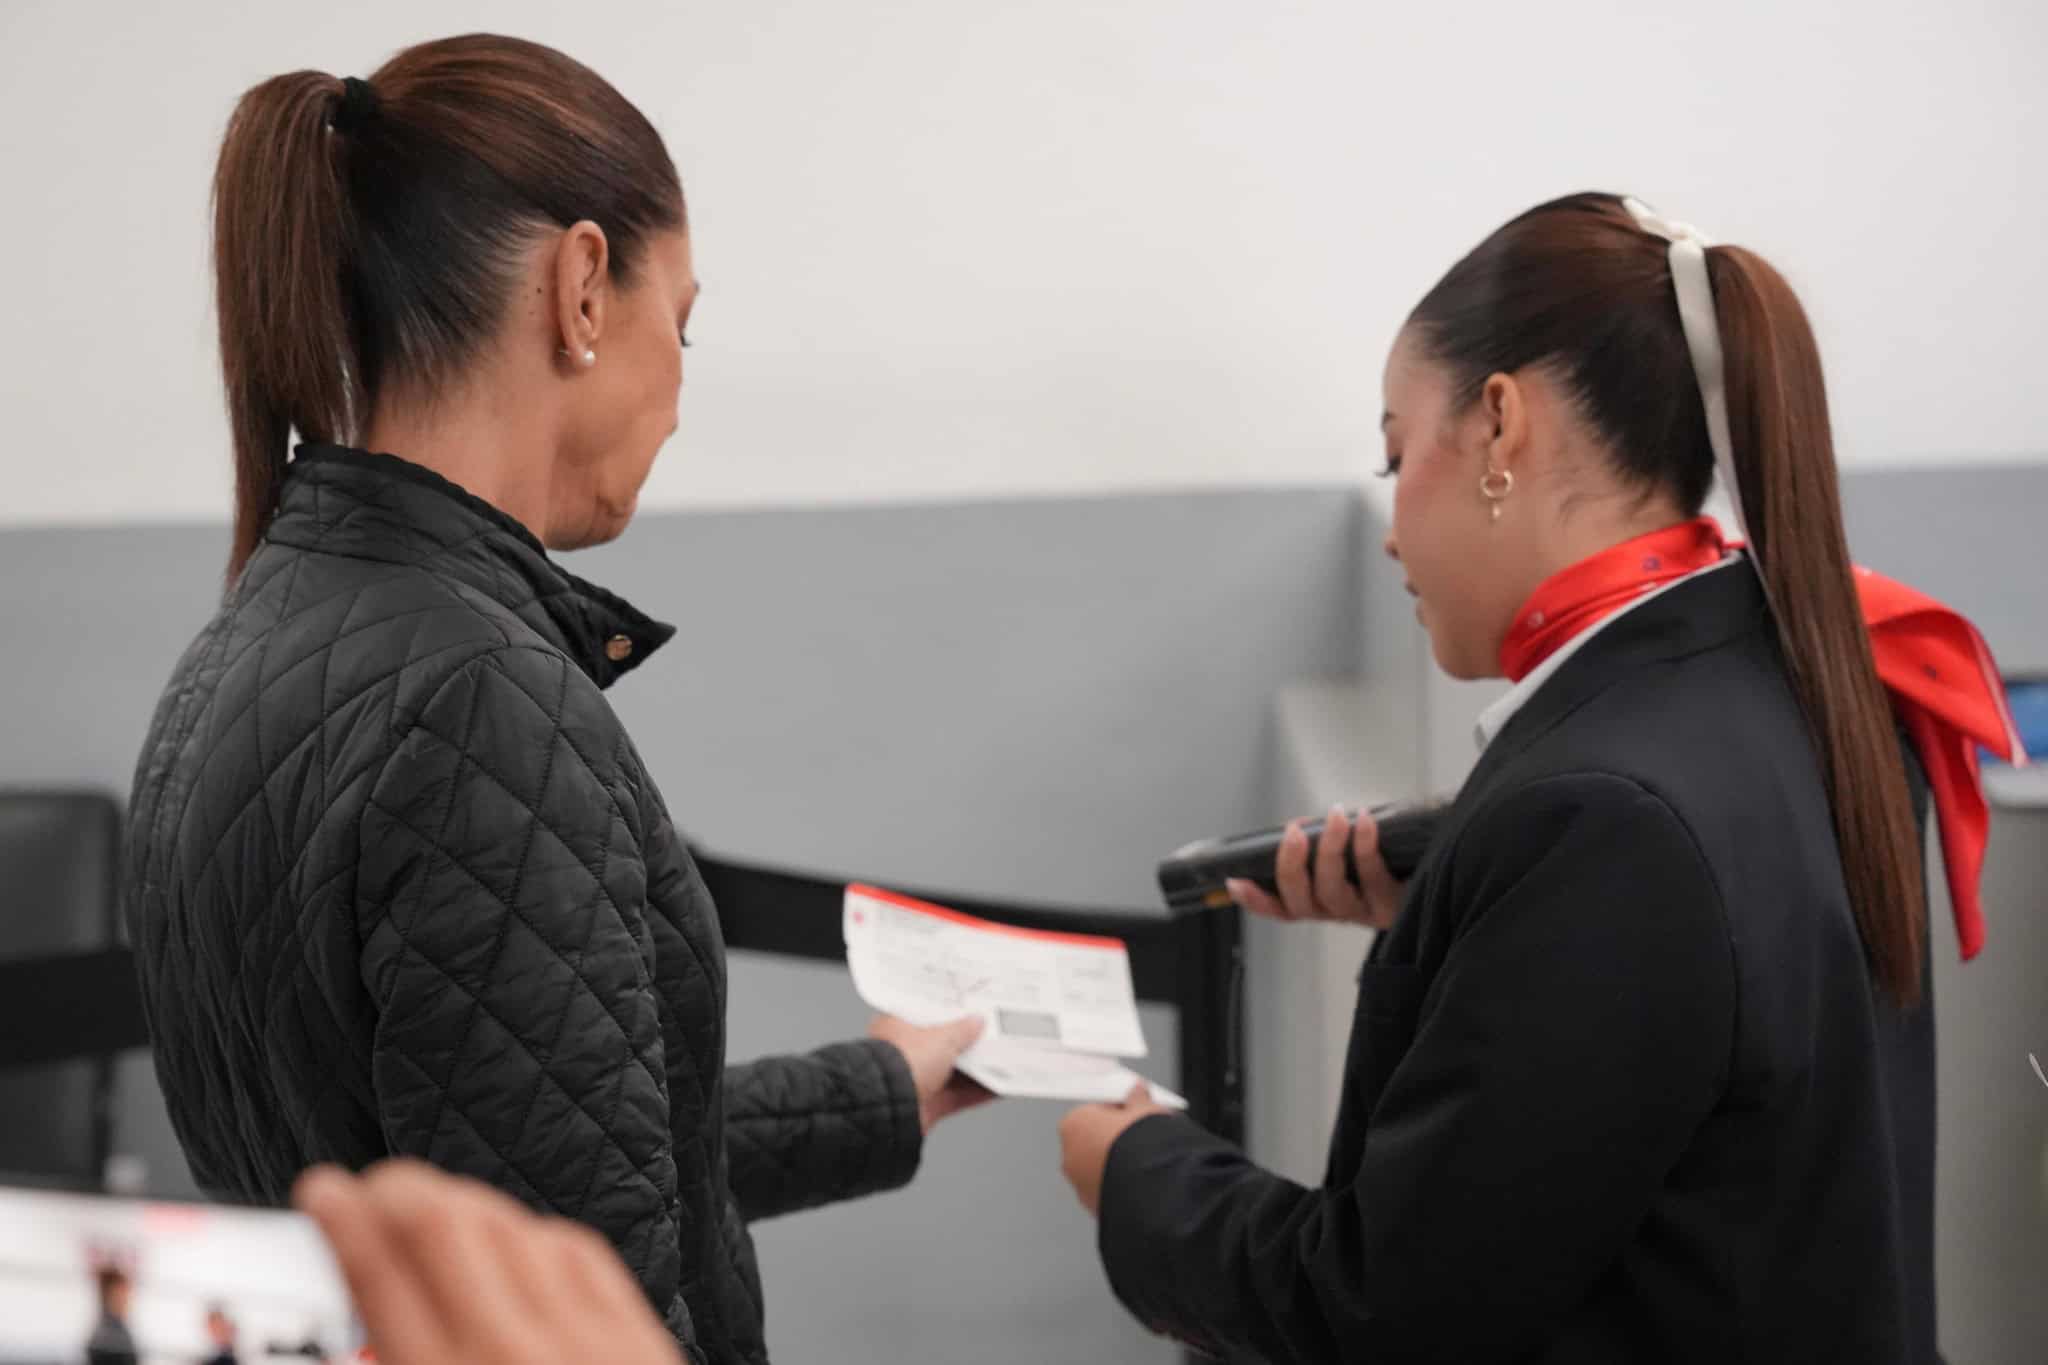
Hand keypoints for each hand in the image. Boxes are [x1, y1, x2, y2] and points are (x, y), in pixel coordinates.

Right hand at [294, 1159, 681, 1364]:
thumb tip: (362, 1342)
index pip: (381, 1277)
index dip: (343, 1222)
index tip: (323, 1193)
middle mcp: (516, 1356)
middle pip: (444, 1226)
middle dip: (398, 1191)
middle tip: (370, 1188)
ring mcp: (587, 1339)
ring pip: (511, 1225)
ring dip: (463, 1203)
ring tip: (432, 1207)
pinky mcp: (639, 1338)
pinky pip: (577, 1252)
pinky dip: (533, 1234)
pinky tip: (513, 1239)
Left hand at [869, 1014, 994, 1133]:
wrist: (893, 1106)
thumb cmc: (903, 1063)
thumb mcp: (942, 1037)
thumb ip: (963, 1029)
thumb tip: (976, 1022)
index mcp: (899, 1027)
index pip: (928, 1015)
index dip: (951, 1012)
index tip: (972, 1011)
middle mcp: (906, 1053)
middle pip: (944, 1045)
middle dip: (969, 1044)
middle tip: (993, 1036)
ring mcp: (916, 1080)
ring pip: (953, 1073)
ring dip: (978, 1070)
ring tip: (1002, 1060)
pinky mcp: (928, 1104)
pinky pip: (958, 1096)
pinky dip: (978, 1093)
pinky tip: (997, 1088)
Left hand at [1059, 1084, 1170, 1216]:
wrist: (1152, 1189)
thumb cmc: (1143, 1144)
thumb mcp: (1146, 1110)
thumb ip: (1139, 1099)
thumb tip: (1138, 1092)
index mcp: (1074, 1123)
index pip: (1094, 1110)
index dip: (1118, 1111)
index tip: (1135, 1113)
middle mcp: (1069, 1155)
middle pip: (1093, 1140)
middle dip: (1115, 1139)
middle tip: (1143, 1137)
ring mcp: (1079, 1184)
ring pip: (1098, 1168)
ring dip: (1116, 1164)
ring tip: (1146, 1162)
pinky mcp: (1093, 1206)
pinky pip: (1105, 1189)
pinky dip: (1119, 1186)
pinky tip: (1141, 1182)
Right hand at [1229, 805, 1403, 929]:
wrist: (1447, 873)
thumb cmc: (1396, 855)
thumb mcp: (1357, 850)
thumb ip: (1330, 842)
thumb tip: (1313, 821)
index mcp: (1323, 901)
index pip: (1281, 908)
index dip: (1255, 900)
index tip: (1235, 881)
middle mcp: (1340, 912)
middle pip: (1301, 902)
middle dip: (1290, 865)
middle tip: (1294, 832)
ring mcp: (1366, 912)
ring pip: (1333, 892)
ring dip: (1329, 850)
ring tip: (1336, 816)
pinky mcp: (1394, 906)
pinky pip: (1373, 878)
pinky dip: (1365, 846)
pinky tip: (1365, 821)